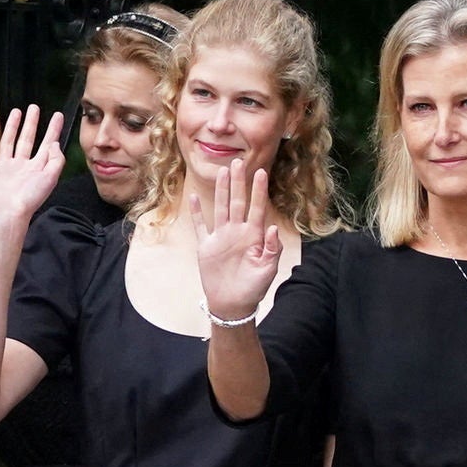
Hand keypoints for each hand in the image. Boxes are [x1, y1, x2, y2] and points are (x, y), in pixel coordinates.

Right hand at [0, 105, 62, 225]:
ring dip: (13, 126)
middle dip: (32, 123)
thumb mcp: (51, 177)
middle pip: (28, 139)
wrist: (8, 210)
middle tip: (34, 107)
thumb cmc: (30, 197)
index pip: (48, 143)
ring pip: (10, 141)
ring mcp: (6, 165)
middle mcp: (22, 165)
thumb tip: (54, 142)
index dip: (53, 130)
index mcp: (38, 167)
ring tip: (17, 111)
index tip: (58, 115)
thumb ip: (55, 159)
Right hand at [192, 158, 283, 324]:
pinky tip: (194, 198)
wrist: (233, 305)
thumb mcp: (267, 270)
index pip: (257, 208)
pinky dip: (197, 212)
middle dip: (239, 182)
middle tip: (238, 162)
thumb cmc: (253, 288)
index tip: (261, 172)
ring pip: (221, 208)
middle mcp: (237, 232)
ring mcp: (221, 237)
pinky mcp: (207, 246)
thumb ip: (271, 249)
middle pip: (238, 201)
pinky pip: (201, 226)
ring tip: (222, 172)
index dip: (259, 191)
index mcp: (253, 236)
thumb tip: (272, 227)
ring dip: (221, 190)